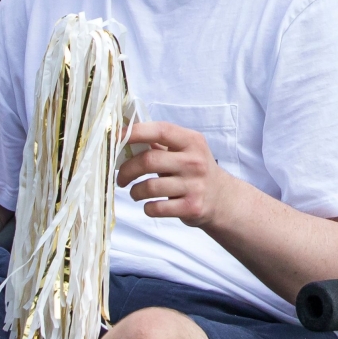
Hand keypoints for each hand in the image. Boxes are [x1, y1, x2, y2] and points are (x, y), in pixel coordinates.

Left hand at [119, 122, 241, 229]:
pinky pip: (157, 208)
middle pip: (148, 161)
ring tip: (135, 193)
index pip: (160, 130)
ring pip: (149, 187)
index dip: (134, 132)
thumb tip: (124, 137)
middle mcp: (194, 161)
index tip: (115, 137)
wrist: (222, 199)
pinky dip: (147, 207)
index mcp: (191, 141)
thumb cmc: (193, 170)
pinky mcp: (192, 207)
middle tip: (120, 178)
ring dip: (135, 192)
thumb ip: (159, 144)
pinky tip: (150, 205)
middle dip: (127, 170)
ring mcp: (194, 185)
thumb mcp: (184, 150)